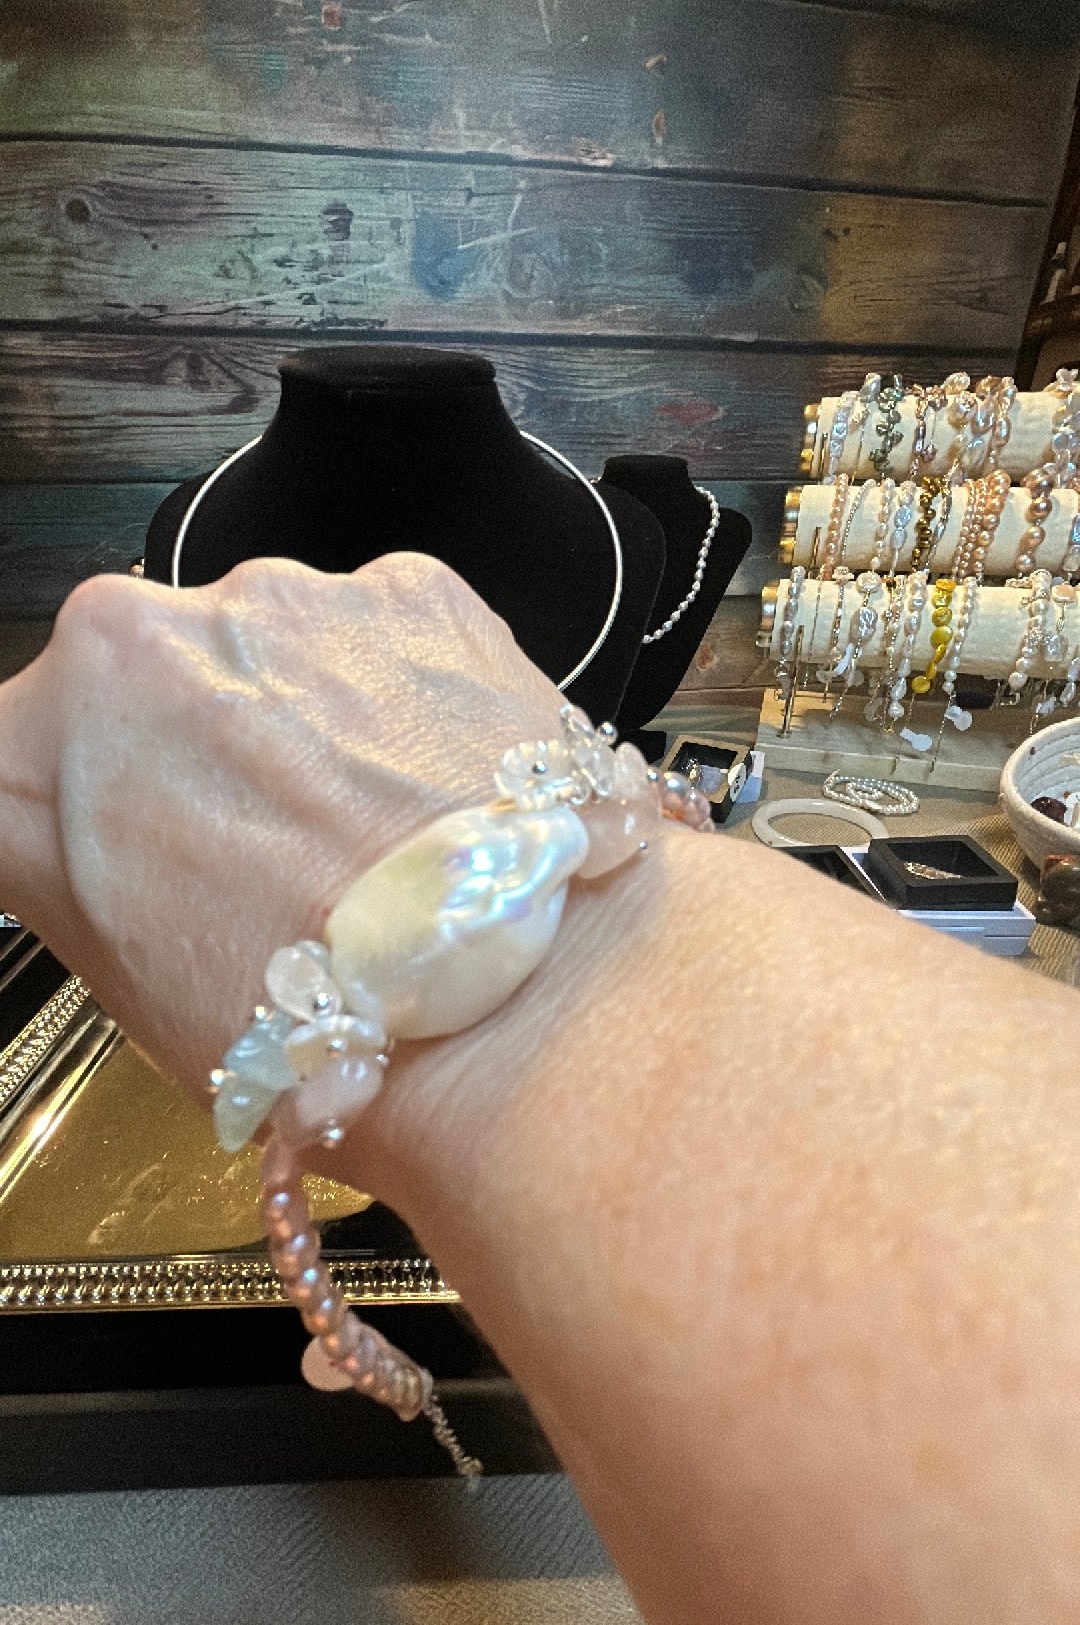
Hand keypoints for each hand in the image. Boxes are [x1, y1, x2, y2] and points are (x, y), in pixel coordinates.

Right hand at [0, 554, 562, 1101]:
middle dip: (195, 750)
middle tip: (264, 846)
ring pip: (273, 651)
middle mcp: (136, 640)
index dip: (78, 804)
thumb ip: (91, 865)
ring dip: (306, 719)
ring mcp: (280, 602)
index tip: (122, 837)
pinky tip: (440, 789)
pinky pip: (387, 632)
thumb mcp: (133, 982)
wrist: (516, 1013)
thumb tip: (117, 841)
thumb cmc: (323, 1035)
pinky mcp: (409, 589)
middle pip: (146, 682)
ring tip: (374, 832)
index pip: (25, 753)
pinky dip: (407, 694)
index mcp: (29, 753)